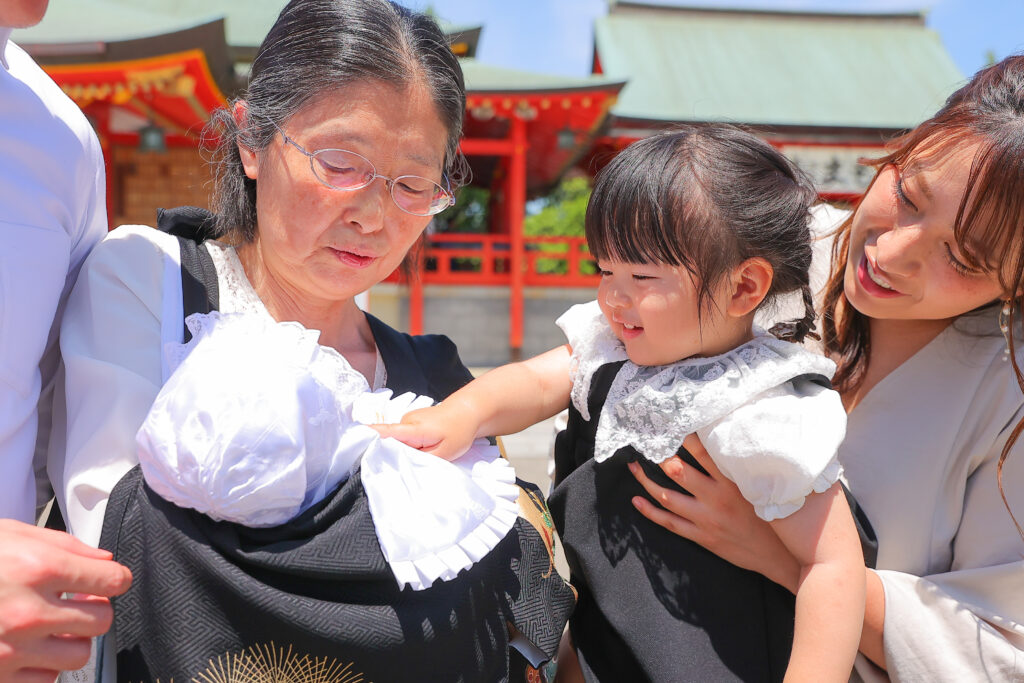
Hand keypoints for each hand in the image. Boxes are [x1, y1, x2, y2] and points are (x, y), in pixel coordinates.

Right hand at [0, 518, 131, 680]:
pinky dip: (43, 666)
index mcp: (37, 569)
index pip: (111, 580)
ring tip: (53, 627)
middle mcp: (27, 611)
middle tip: (79, 603)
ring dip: (72, 640)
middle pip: (101, 620)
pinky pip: (46, 680)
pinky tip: (28, 648)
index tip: (111, 581)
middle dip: (95, 609)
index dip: (114, 579)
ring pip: (78, 654)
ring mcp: (10, 648)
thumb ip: (64, 547)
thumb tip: (104, 562)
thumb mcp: (11, 535)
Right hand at [370, 402, 477, 460]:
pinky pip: (401, 437)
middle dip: (386, 454)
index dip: (366, 438)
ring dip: (399, 451)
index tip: (350, 444)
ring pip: (395, 440)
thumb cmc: (459, 432)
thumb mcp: (444, 453)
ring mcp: (407, 420)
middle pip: (387, 440)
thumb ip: (421, 459)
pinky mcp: (410, 422)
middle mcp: (406, 421)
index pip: (385, 432)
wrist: (468, 411)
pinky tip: (416, 452)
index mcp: (413, 428)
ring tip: (413, 459)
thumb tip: (400, 462)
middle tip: (392, 470)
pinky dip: (405, 446)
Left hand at [628, 434, 800, 591]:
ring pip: (666, 497)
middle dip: (658, 456)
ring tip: (633, 467)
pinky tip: (636, 501)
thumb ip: (741, 467)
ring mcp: (706, 519)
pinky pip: (669, 523)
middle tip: (645, 442)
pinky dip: (650, 512)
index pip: (702, 452)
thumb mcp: (760, 487)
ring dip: (646, 481)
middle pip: (677, 472)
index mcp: (732, 482)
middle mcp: (716, 498)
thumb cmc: (771, 516)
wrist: (777, 556)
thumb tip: (728, 439)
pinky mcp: (701, 537)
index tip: (669, 424)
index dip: (683, 437)